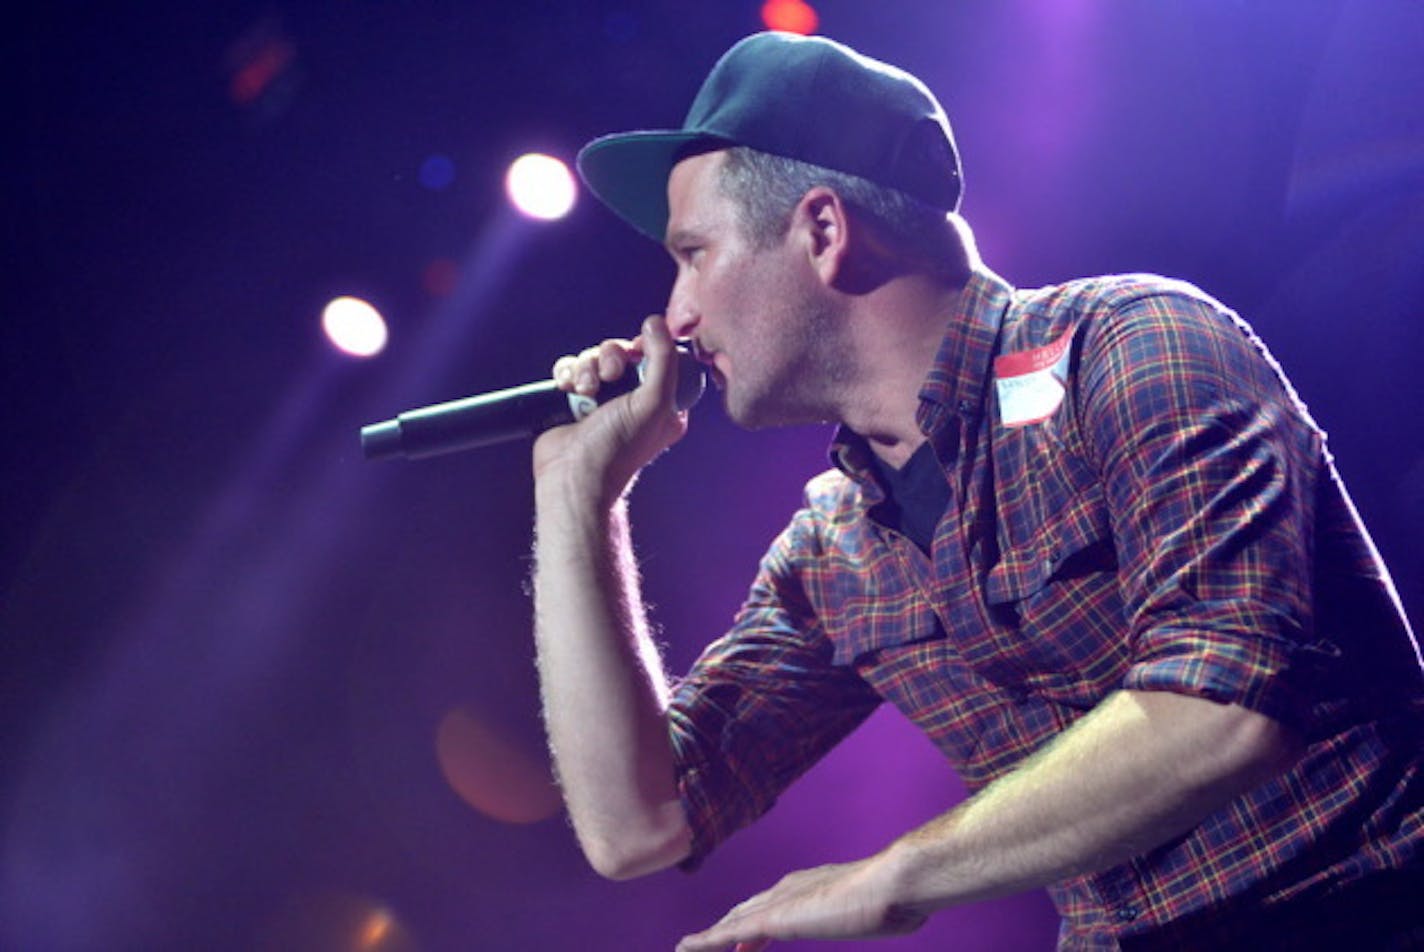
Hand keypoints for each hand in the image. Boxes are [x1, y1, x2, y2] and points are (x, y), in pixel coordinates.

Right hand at [532, 314, 688, 504]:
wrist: (573, 475)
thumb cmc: (618, 449)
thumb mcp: (654, 403)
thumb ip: (663, 359)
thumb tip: (655, 323)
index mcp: (662, 403)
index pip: (659, 357)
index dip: (646, 348)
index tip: (637, 355)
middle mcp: (633, 399)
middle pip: (622, 352)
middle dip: (610, 358)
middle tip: (608, 378)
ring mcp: (602, 399)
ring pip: (594, 357)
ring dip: (586, 367)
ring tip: (584, 390)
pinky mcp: (574, 399)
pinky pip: (571, 367)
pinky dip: (567, 373)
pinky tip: (567, 388)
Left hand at [675, 855, 925, 951]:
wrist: (893, 885)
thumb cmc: (898, 897)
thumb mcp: (887, 909)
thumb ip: (884, 911)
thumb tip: (905, 914)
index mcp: (814, 884)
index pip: (777, 904)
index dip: (760, 921)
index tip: (749, 940)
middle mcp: (791, 887)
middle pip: (749, 909)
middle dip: (730, 926)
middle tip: (711, 942)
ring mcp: (780, 903)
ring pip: (734, 921)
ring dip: (712, 935)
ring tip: (688, 947)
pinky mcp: (773, 920)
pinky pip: (728, 933)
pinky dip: (705, 941)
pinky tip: (686, 947)